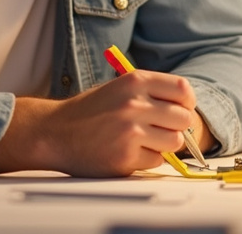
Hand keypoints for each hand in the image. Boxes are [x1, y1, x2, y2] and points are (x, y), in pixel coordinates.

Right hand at [0, 70, 196, 175]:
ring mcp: (131, 131)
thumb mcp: (120, 88)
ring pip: (174, 142)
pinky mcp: (126, 156)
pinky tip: (129, 151)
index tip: (179, 110)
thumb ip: (152, 94)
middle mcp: (135, 104)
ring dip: (163, 145)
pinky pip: (156, 161)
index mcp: (135, 81)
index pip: (183, 90)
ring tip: (143, 140)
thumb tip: (187, 109)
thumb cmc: (90, 111)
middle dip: (177, 126)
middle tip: (161, 129)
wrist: (55, 132)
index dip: (186, 103)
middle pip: (184, 119)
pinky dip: (147, 159)